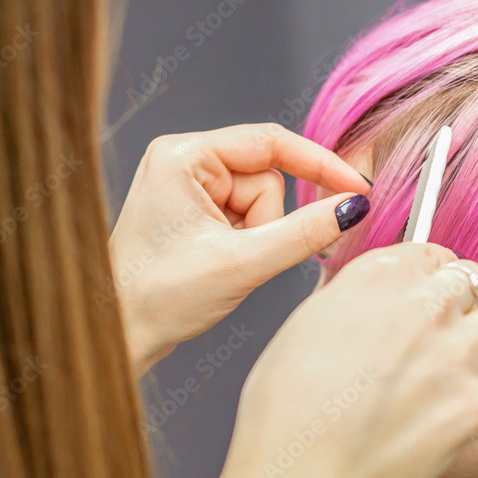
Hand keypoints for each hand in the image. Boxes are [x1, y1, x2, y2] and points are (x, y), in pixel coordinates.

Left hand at [110, 124, 369, 374]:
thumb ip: (303, 233)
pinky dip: (246, 244)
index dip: (319, 165)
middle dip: (266, 223)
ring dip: (256, 238)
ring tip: (224, 265)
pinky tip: (219, 264)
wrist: (120, 334)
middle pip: (267, 179)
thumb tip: (351, 207)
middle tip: (241, 258)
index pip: (270, 143)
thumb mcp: (241, 264)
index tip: (358, 188)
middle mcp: (182, 161)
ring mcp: (187, 186)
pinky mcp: (193, 210)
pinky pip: (246, 218)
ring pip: (261, 202)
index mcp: (182, 156)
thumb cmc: (159, 297)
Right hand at [212, 244, 477, 477]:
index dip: (427, 273)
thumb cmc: (288, 410)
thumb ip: (348, 298)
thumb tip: (364, 293)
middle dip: (453, 302)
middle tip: (431, 333)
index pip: (430, 252)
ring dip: (469, 343)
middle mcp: (422, 304)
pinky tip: (429, 416)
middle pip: (468, 281)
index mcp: (376, 276)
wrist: (305, 476)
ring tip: (434, 376)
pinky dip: (466, 397)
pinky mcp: (474, 399)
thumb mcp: (302, 327)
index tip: (424, 289)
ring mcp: (454, 351)